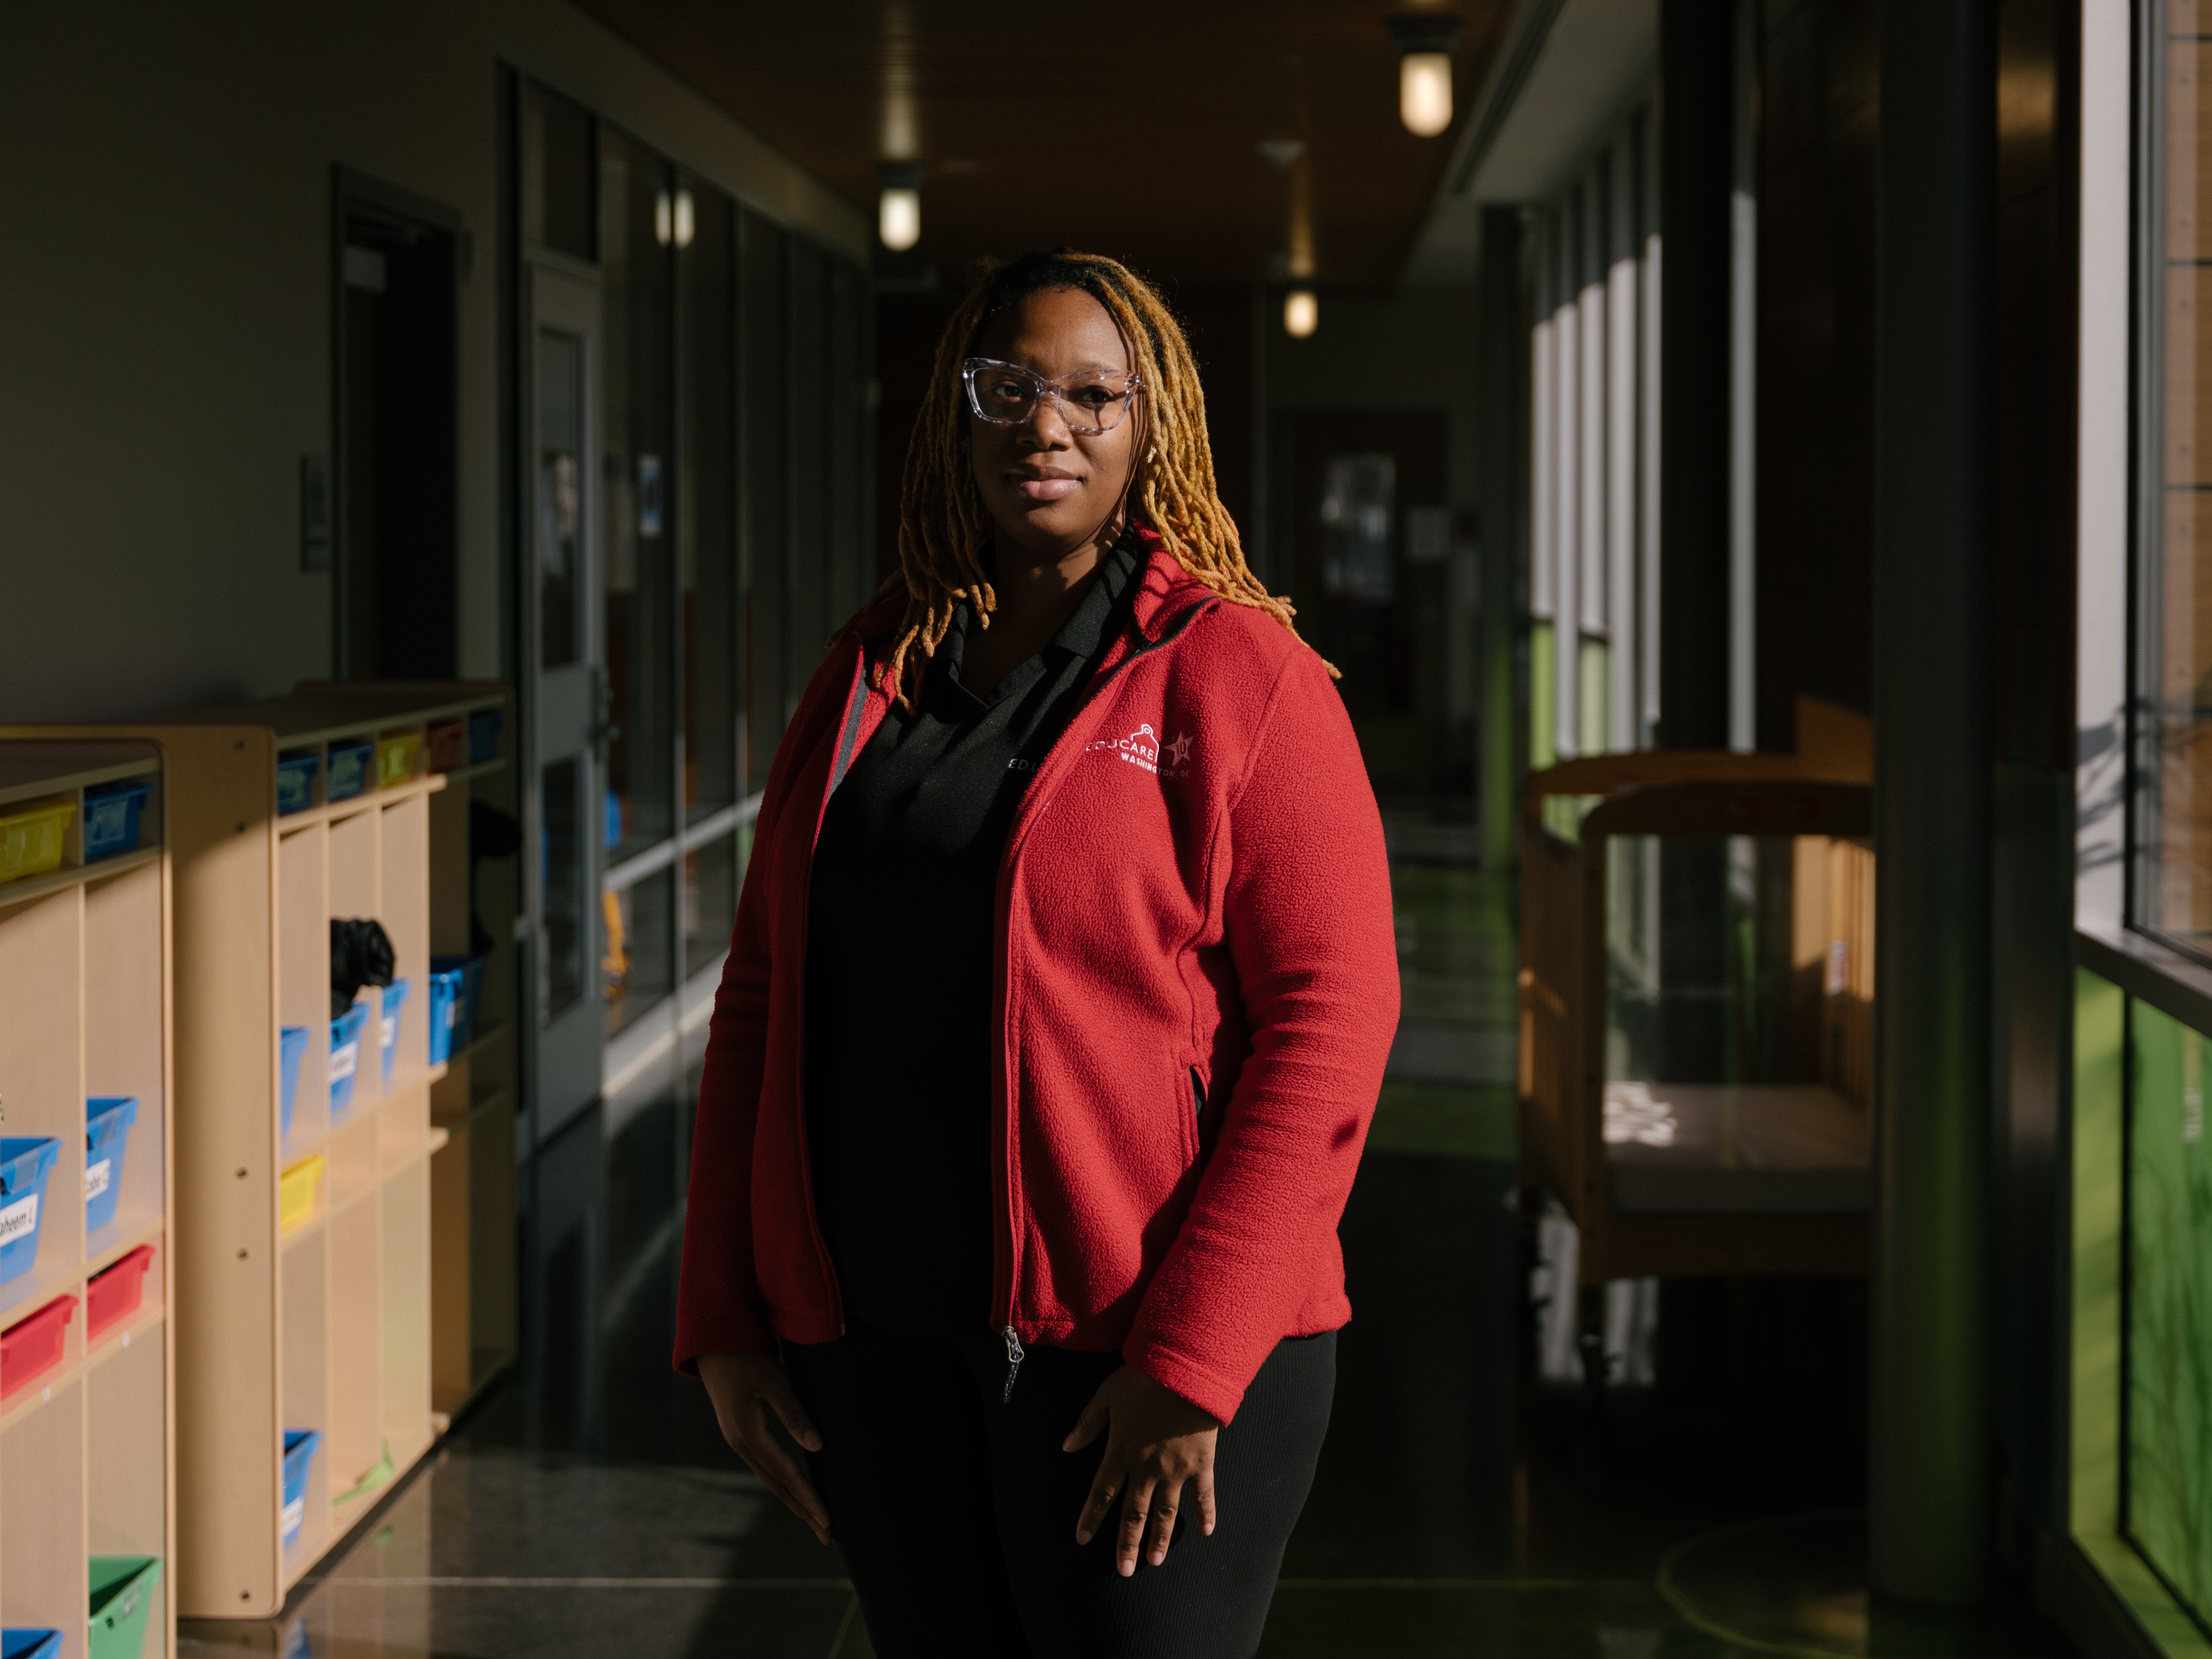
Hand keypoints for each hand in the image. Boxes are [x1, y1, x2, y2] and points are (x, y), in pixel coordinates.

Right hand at [698, 1350, 831, 1544]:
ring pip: (770, 1479)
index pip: (788, 1476)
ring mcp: (739, 1440)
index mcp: (750, 1436)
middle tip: (826, 1534)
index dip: (809, 1499)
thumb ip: (796, 1417)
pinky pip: (764, 1465)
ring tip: (814, 1517)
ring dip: (793, 1499)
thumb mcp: (776, 1385)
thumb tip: (817, 1448)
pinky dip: (781, 1481)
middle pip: (777, 1486)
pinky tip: (792, 1487)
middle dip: (803, 1510)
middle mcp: (742, 1445)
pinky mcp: (740, 1433)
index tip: (827, 1521)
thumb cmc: (749, 1361)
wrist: (716, 1346)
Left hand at [1064, 1365, 1219, 1575]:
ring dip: (1159, 1539)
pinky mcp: (1201, 1463)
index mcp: (1120, 1452)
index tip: (1081, 1540)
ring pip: (1165, 1512)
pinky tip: (1205, 1532)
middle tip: (1123, 1571)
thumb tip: (1065, 1447)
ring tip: (1154, 1561)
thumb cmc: (1143, 1378)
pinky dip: (1205, 1513)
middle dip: (1126, 1543)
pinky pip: (1203, 1494)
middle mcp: (1146, 1467)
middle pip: (1133, 1513)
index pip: (1102, 1493)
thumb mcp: (1105, 1396)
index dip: (1090, 1518)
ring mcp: (1175, 1469)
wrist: (1185, 1368)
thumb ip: (1087, 1424)